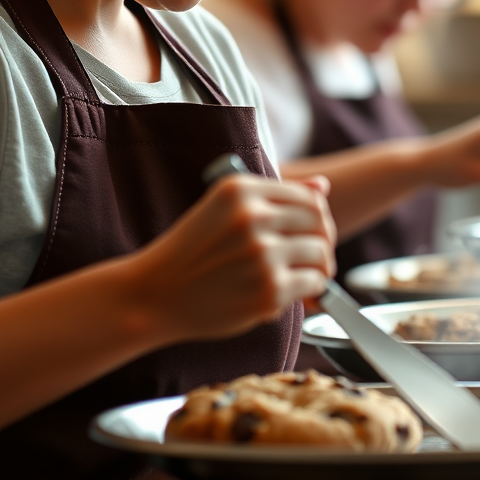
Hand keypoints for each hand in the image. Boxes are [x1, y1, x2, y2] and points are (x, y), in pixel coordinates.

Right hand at [134, 174, 336, 342]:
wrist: (156, 293)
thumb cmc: (192, 251)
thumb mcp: (224, 209)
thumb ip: (275, 196)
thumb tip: (323, 186)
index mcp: (241, 190)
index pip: (309, 197)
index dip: (318, 217)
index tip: (312, 231)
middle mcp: (253, 217)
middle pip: (320, 223)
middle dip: (323, 241)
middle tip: (313, 257)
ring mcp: (262, 254)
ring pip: (320, 254)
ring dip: (318, 268)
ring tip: (302, 276)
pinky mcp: (268, 290)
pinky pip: (312, 284)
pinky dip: (309, 291)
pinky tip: (289, 292)